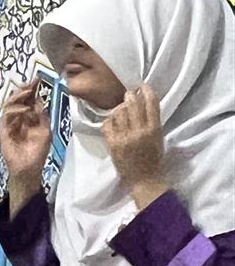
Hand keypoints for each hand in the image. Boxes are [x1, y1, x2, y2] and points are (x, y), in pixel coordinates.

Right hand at [0, 79, 51, 181]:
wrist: (29, 169)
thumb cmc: (37, 152)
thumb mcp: (45, 131)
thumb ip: (41, 116)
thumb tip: (39, 100)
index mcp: (28, 117)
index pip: (28, 100)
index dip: (32, 89)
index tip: (37, 79)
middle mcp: (18, 118)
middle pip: (17, 99)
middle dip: (24, 89)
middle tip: (31, 82)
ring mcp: (9, 124)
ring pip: (9, 104)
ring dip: (18, 97)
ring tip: (27, 92)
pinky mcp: (3, 130)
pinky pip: (6, 116)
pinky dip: (15, 111)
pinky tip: (24, 109)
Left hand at [103, 84, 167, 206]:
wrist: (144, 179)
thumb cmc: (153, 158)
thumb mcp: (158, 137)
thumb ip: (151, 121)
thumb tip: (143, 101)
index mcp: (154, 129)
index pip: (151, 102)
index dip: (147, 90)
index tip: (143, 86)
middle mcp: (139, 131)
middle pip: (133, 104)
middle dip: (130, 95)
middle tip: (129, 94)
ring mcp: (125, 137)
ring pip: (119, 112)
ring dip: (119, 108)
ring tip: (121, 109)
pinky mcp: (113, 143)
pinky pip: (108, 123)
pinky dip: (109, 120)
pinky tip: (113, 121)